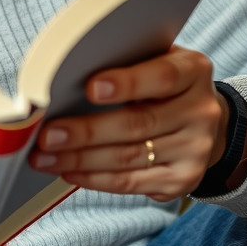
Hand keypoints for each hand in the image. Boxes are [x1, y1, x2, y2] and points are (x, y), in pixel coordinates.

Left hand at [29, 45, 225, 200]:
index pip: (161, 77)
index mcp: (192, 71)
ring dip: (80, 160)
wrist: (202, 122)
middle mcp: (201, 111)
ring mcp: (196, 149)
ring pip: (129, 157)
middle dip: (86, 132)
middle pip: (137, 124)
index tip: (90, 88)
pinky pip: (131, 183)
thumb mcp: (151, 62)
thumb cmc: (159, 86)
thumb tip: (62, 82)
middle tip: (47, 135)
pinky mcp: (184, 180)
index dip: (127, 83)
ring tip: (44, 158)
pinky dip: (94, 179)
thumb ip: (122, 65)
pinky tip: (68, 171)